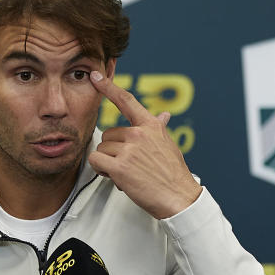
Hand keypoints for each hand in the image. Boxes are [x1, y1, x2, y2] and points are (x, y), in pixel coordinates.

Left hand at [88, 71, 202, 218]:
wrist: (179, 197)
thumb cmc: (173, 174)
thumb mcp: (169, 145)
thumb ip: (159, 129)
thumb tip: (163, 115)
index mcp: (151, 126)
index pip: (127, 101)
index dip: (109, 87)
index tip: (96, 76)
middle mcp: (139, 134)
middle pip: (108, 134)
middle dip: (113, 150)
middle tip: (128, 165)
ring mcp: (129, 149)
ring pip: (102, 149)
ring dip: (108, 162)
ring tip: (127, 173)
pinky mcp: (120, 166)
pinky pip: (96, 160)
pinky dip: (101, 169)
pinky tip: (116, 177)